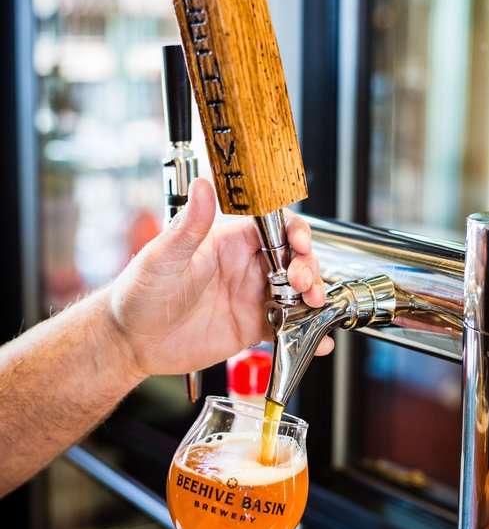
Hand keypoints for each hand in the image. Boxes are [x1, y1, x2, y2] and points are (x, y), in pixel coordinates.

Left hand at [109, 178, 332, 375]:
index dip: (294, 232)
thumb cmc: (141, 293)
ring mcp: (250, 297)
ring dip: (313, 298)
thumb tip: (204, 186)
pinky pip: (287, 327)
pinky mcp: (251, 327)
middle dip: (308, 267)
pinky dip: (306, 334)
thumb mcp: (164, 258)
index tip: (300, 243)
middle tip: (304, 283)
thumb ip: (189, 226)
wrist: (131, 341)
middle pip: (293, 260)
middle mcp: (244, 267)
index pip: (272, 228)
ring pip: (296, 293)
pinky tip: (318, 342)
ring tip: (314, 308)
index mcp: (228, 243)